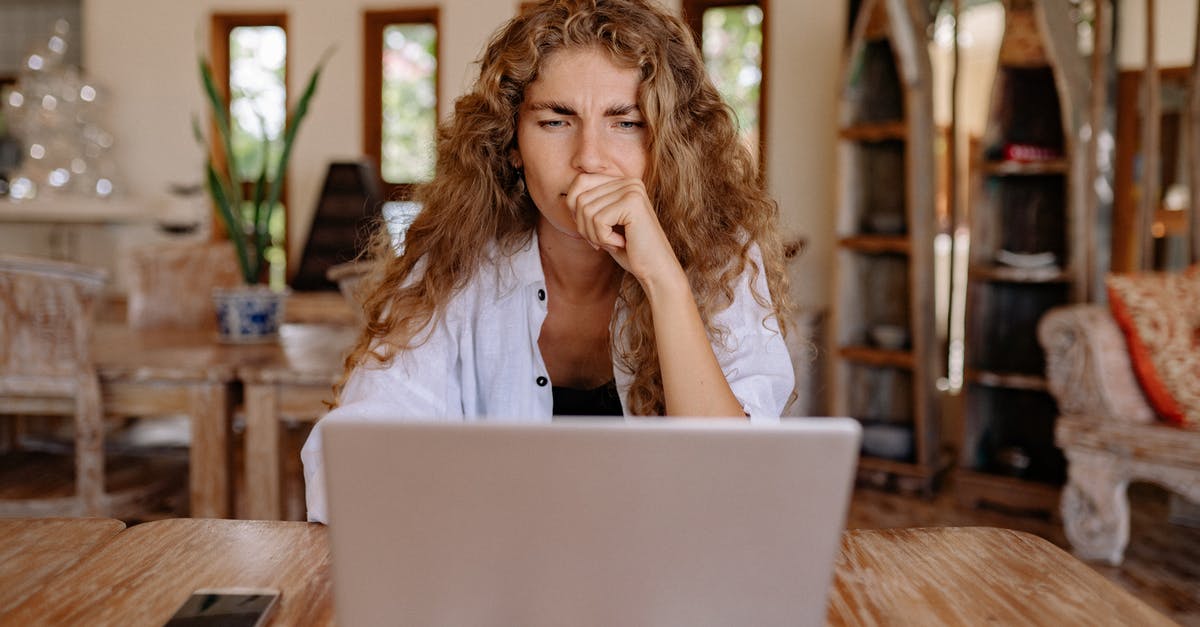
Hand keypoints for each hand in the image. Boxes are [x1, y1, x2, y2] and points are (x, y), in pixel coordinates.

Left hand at [565, 173, 684, 288]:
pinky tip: (620, 243)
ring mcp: (632, 190)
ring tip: (612, 243)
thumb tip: (566, 197)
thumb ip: (589, 206)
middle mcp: (629, 181)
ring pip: (586, 210)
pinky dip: (603, 238)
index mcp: (622, 182)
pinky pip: (598, 220)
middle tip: (601, 241)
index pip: (580, 182)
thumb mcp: (604, 224)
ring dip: (593, 234)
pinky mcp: (632, 203)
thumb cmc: (630, 250)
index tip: (591, 230)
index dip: (575, 210)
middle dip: (584, 226)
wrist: (656, 270)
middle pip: (580, 197)